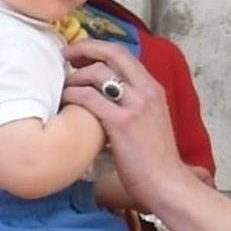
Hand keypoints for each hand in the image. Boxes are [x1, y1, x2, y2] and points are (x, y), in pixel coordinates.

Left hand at [63, 40, 197, 213]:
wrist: (167, 183)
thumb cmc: (155, 160)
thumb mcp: (150, 122)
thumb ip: (133, 105)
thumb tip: (106, 98)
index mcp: (154, 89)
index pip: (125, 54)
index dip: (99, 48)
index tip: (81, 53)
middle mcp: (147, 91)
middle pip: (112, 53)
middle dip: (85, 48)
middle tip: (66, 54)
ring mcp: (136, 105)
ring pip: (99, 73)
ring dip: (76, 76)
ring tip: (64, 86)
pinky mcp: (122, 122)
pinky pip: (90, 98)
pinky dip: (73, 95)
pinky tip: (65, 101)